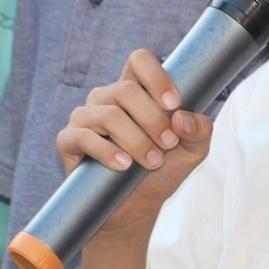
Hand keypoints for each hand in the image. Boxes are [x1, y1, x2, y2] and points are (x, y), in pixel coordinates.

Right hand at [57, 49, 212, 237]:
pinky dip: (107, 152)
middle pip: (126, 89)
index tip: (174, 103)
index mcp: (135, 90)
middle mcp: (107, 97)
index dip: (157, 77)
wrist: (135, 208)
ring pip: (109, 115)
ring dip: (136, 140)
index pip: (139, 61)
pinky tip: (124, 166)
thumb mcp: (192, 151)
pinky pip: (84, 137)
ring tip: (152, 162)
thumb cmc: (162, 171)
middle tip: (169, 143)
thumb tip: (182, 118)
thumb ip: (200, 131)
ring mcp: (85, 117)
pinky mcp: (68, 141)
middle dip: (153, 119)